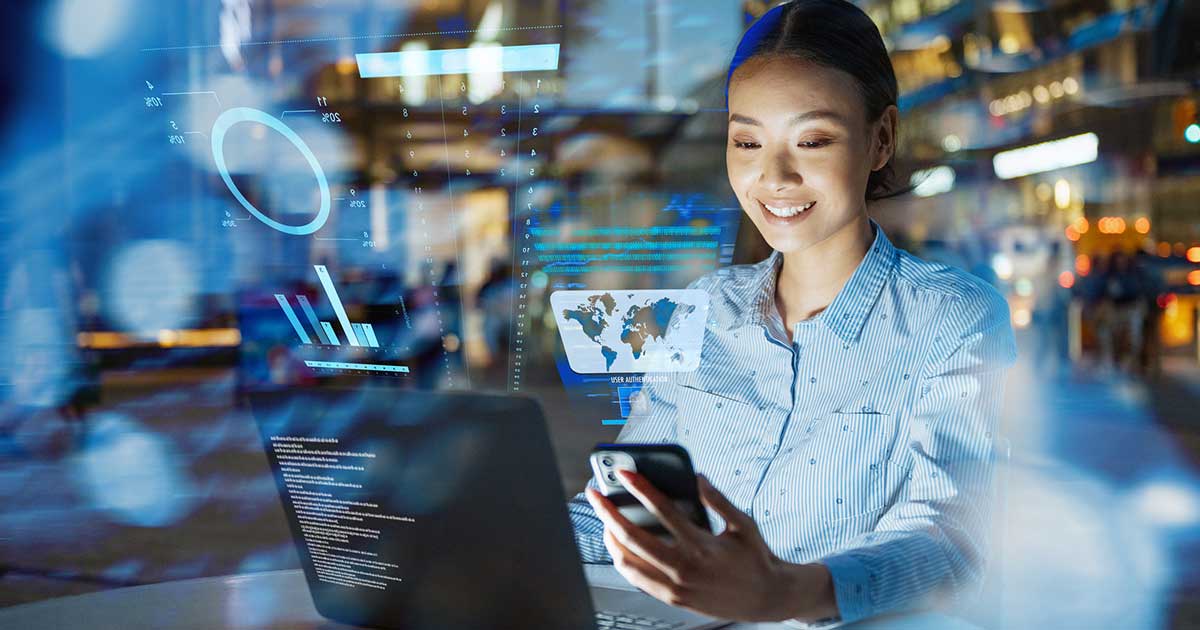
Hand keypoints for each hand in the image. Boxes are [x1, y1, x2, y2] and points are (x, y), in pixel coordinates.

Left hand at [585, 471, 836, 621]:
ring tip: (605, 520)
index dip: (640, 488)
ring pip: (628, 561)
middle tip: (596, 495)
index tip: (624, 473)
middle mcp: (684, 567)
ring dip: (610, 538)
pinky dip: (623, 560)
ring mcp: (675, 586)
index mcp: (701, 545)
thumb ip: (717, 500)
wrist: (767, 598)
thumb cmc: (756, 560)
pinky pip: (637, 579)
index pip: (661, 510)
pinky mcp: (673, 599)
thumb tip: (697, 478)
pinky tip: (620, 546)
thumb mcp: (743, 524)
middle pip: (632, 537)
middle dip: (608, 513)